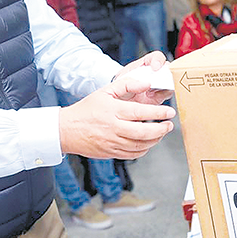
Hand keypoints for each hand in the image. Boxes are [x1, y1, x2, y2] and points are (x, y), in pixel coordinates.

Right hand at [59, 53, 174, 159]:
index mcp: (113, 111)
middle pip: (143, 132)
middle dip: (161, 129)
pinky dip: (143, 150)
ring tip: (161, 133)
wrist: (67, 130)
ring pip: (140, 146)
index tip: (169, 112)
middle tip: (169, 125)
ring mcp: (112, 142)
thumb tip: (146, 83)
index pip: (141, 112)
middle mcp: (114, 128)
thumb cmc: (86, 110)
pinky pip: (132, 155)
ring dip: (155, 140)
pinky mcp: (111, 153)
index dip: (158, 113)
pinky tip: (147, 143)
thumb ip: (126, 84)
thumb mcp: (105, 91)